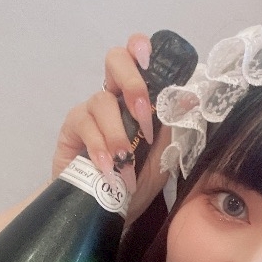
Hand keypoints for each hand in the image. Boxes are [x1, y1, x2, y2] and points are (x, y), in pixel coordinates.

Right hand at [52, 34, 173, 223]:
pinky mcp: (71, 128)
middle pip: (114, 59)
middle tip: (143, 117)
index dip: (140, 49)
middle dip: (132, 83)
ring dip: (118, 134)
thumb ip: (171, 129)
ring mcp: (90, 110)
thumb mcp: (161, 159)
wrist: (105, 212)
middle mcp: (113, 97)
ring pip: (102, 101)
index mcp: (136, 99)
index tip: (150, 61)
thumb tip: (190, 98)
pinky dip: (99, 147)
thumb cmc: (133, 184)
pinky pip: (84, 124)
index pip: (136, 58)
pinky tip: (107, 167)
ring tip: (126, 164)